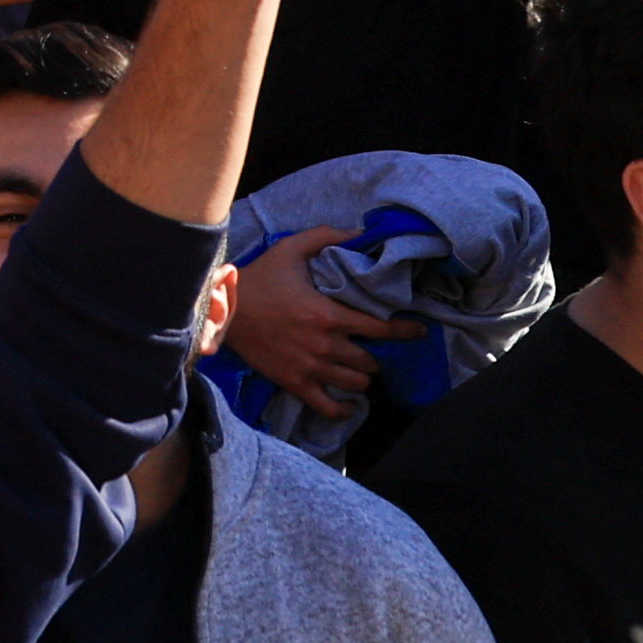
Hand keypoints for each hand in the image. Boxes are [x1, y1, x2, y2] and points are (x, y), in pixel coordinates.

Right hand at [224, 225, 424, 421]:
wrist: (223, 310)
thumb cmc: (260, 278)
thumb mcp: (291, 249)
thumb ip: (327, 238)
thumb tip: (361, 233)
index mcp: (329, 315)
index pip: (381, 329)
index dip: (405, 331)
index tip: (419, 331)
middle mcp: (325, 346)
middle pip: (371, 361)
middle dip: (376, 354)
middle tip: (372, 347)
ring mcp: (311, 368)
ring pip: (356, 384)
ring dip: (362, 377)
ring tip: (359, 368)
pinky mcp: (296, 383)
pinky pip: (329, 407)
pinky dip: (343, 408)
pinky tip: (348, 402)